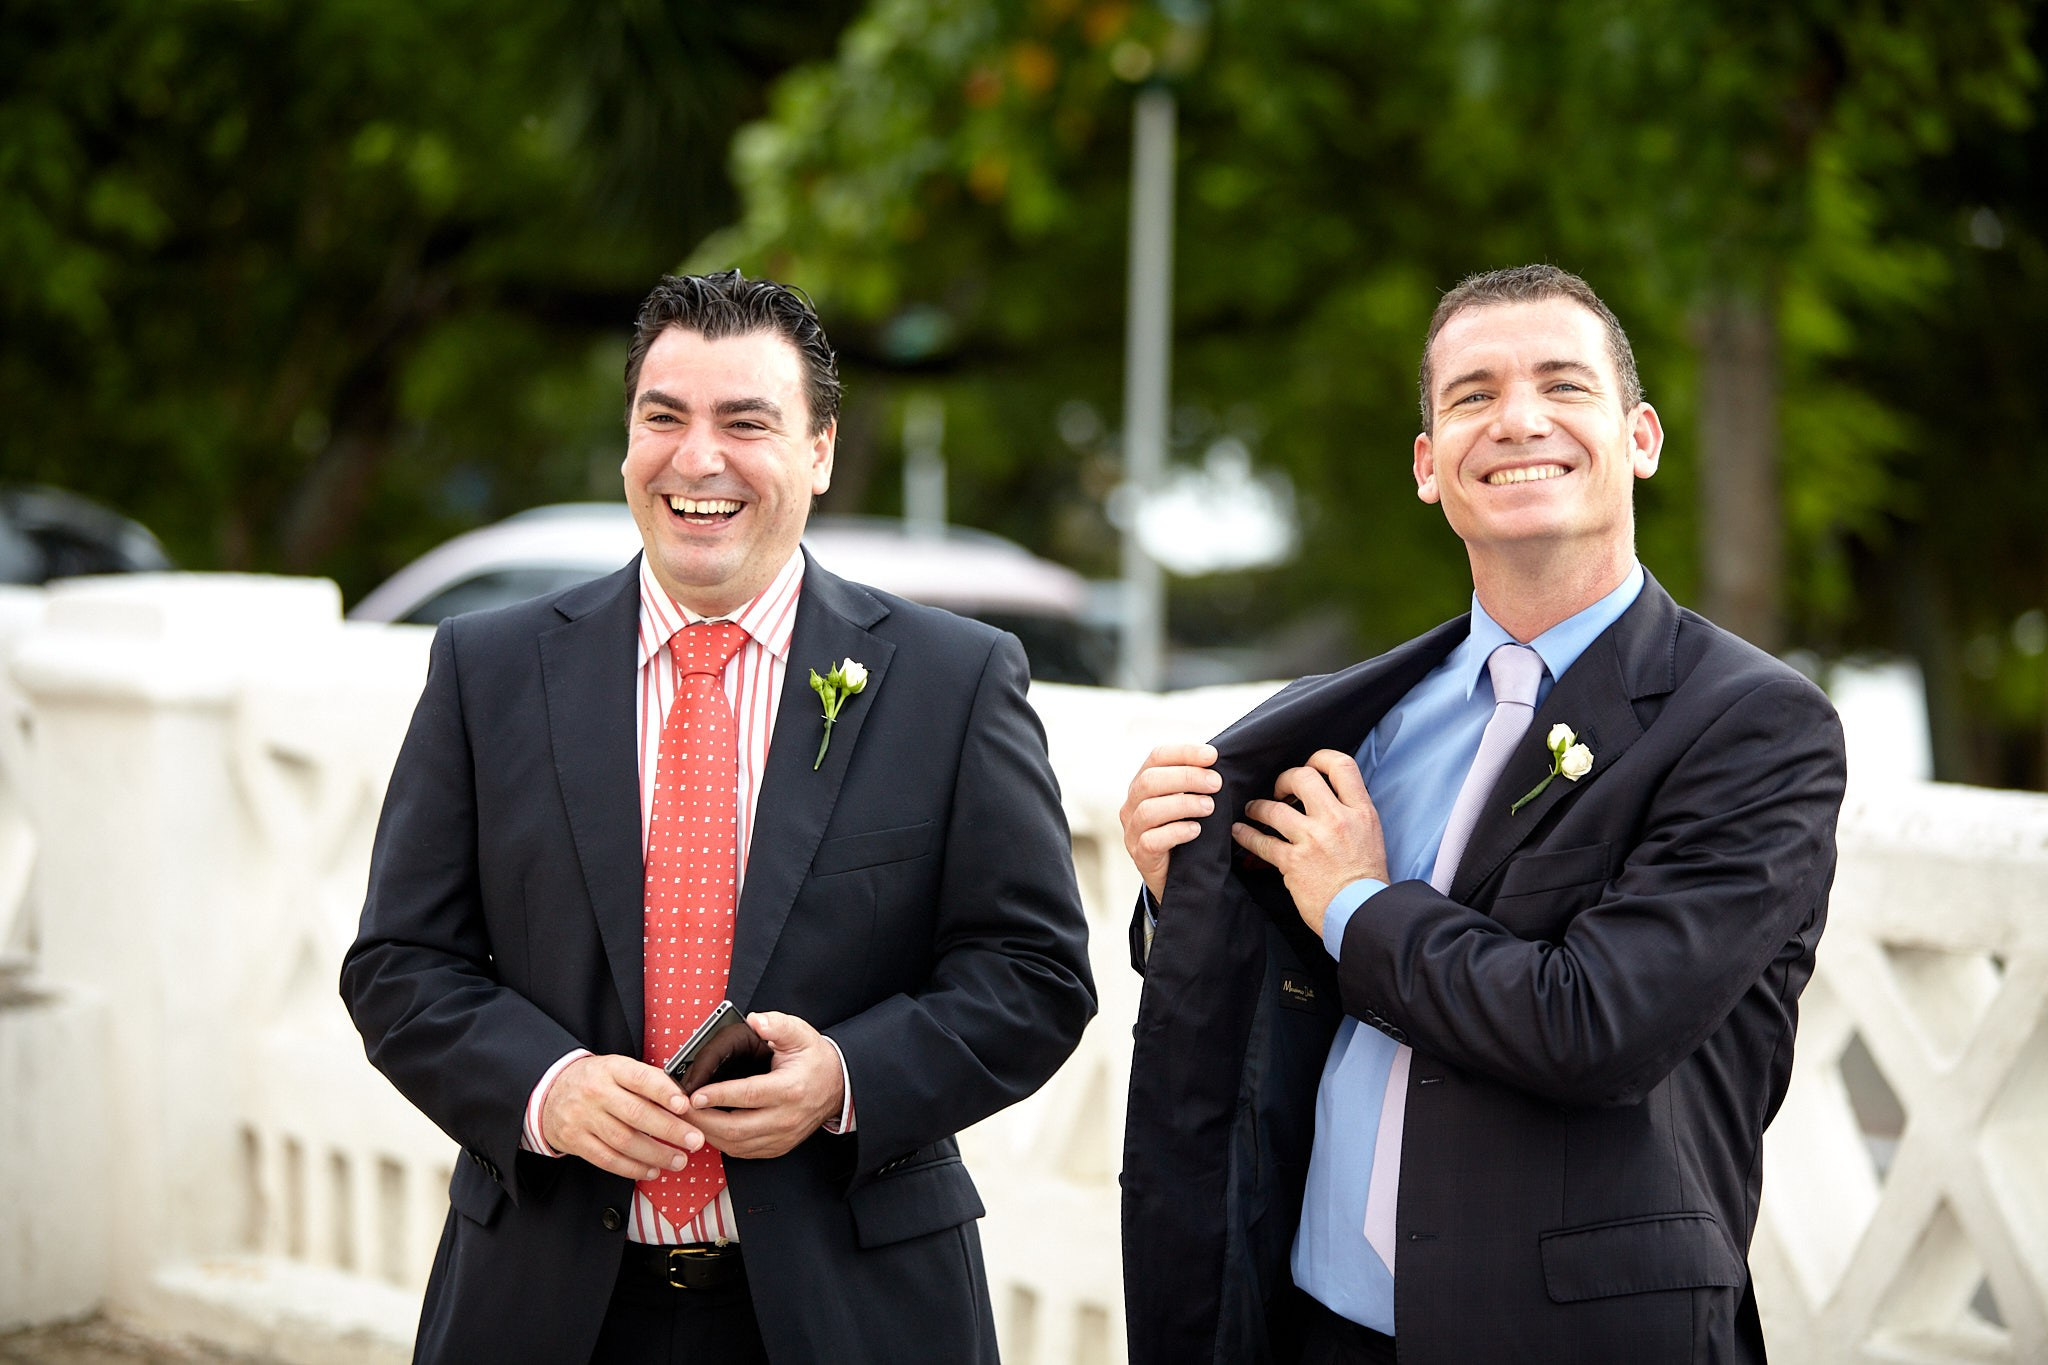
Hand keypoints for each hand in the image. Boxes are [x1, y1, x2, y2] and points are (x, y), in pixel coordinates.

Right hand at [541, 1053, 706, 1180]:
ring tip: (679, 1160)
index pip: (640, 1078)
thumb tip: (683, 1099)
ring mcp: (583, 1118)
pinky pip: (607, 1159)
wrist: (550, 1091)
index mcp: (611, 1069)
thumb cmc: (595, 1080)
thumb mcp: (617, 1068)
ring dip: (656, 1154)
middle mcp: (596, 1092)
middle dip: (670, 1130)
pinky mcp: (575, 1141)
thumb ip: (646, 1080)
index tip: (685, 1105)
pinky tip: (651, 1169)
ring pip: (624, 1141)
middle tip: (694, 1140)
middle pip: (636, 1114)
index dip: (664, 1092)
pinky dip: (632, 1168)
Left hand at [687, 1012, 845, 1159]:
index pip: (747, 1095)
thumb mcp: (800, 1034)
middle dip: (702, 1121)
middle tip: (680, 1109)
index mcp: (790, 1089)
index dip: (718, 1096)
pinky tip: (707, 1128)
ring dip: (707, 1134)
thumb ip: (777, 1024)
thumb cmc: (814, 1059)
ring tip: (687, 1119)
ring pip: (736, 1145)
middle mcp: (786, 1117)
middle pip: (736, 1128)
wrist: (838, 1086)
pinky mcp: (777, 1147)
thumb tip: (756, 1020)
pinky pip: (742, 1152)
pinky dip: (720, 1142)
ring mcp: (782, 1136)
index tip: (694, 1094)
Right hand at [1119, 742, 1221, 901]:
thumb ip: (1193, 781)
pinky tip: (1196, 830)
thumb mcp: (1184, 801)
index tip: (1212, 755)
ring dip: (1184, 804)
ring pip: (1148, 810)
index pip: (1157, 757)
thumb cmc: (1182, 830)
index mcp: (1143, 784)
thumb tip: (1216, 758)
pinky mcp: (1140, 855)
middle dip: (1187, 777)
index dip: (1184, 752)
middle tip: (1216, 783)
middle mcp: (1132, 804)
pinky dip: (1176, 832)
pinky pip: (1152, 840)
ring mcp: (1132, 831)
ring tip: (1209, 807)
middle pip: (1150, 781)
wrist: (1173, 875)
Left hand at [1231, 749, 1387, 936]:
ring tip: (1253, 810)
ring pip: (1274, 809)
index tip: (1309, 765)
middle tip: (1280, 791)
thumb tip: (1326, 796)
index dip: (1320, 757)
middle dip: (1285, 779)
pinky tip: (1241, 832)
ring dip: (1258, 807)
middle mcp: (1337, 820)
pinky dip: (1246, 834)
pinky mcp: (1294, 862)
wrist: (1363, 912)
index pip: (1341, 765)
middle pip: (1303, 777)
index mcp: (1361, 812)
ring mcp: (1314, 840)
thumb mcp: (1371, 835)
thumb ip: (1352, 812)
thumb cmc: (1366, 879)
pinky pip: (1261, 841)